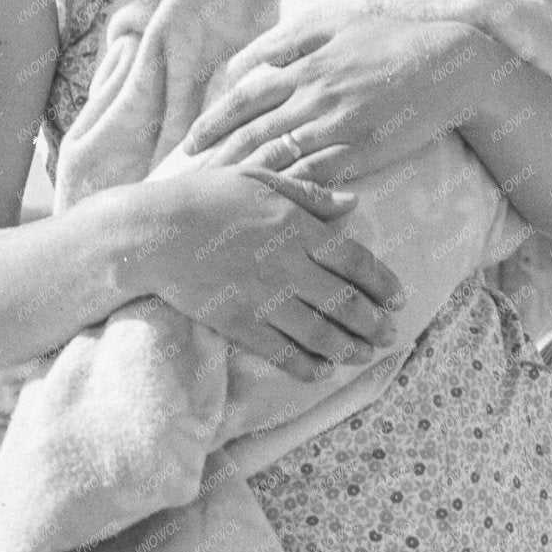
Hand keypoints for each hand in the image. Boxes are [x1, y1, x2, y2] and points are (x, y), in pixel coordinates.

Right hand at [149, 164, 405, 377]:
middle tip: (390, 334)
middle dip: (374, 323)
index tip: (399, 298)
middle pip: (346, 302)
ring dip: (348, 348)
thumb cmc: (203, 197)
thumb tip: (354, 201)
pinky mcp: (240, 324)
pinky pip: (282, 353)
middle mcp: (288, 266)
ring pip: (320, 333)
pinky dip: (307, 366)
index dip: (383, 283)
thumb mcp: (259, 178)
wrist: (151, 233)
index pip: (355, 260)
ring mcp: (264, 299)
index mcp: (296, 228)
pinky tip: (322, 372)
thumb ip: (310, 194)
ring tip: (363, 355)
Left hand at [180, 17, 488, 185]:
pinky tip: (266, 211)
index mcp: (304, 65)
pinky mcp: (359, 151)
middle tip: (186, 183)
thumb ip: (291, 39)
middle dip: (215, 160)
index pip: (244, 98)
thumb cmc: (395, 41)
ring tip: (215, 203)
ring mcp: (334, 125)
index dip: (213, 123)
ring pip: (275, 158)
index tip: (189, 145)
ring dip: (242, 181)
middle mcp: (312, 95)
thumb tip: (248, 60)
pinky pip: (312, 176)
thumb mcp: (338, 23)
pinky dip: (286, 193)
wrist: (451, 67)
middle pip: (250, 133)